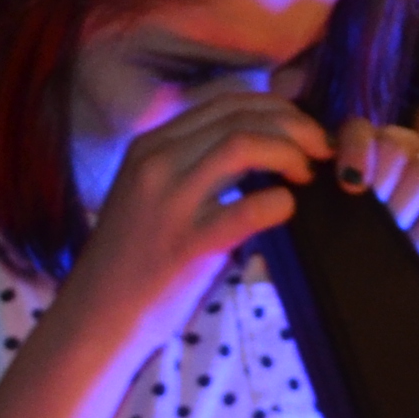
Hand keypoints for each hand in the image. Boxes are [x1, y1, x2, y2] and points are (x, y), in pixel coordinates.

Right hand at [64, 92, 327, 358]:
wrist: (97, 315)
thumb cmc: (133, 260)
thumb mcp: (152, 194)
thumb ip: (191, 164)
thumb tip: (255, 143)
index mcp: (149, 145)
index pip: (225, 103)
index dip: (275, 108)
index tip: (302, 128)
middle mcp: (155, 163)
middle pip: (240, 116)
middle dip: (294, 125)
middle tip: (321, 149)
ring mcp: (168, 202)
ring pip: (243, 145)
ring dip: (290, 152)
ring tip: (307, 174)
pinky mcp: (184, 244)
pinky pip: (246, 209)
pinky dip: (278, 202)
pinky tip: (287, 209)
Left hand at [329, 118, 418, 303]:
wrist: (402, 289)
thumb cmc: (364, 255)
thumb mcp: (337, 232)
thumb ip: (323, 216)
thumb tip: (308, 221)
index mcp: (367, 149)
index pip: (359, 130)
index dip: (354, 151)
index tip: (348, 185)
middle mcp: (406, 151)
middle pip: (395, 145)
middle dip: (380, 181)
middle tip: (373, 215)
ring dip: (405, 205)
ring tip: (394, 234)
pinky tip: (416, 250)